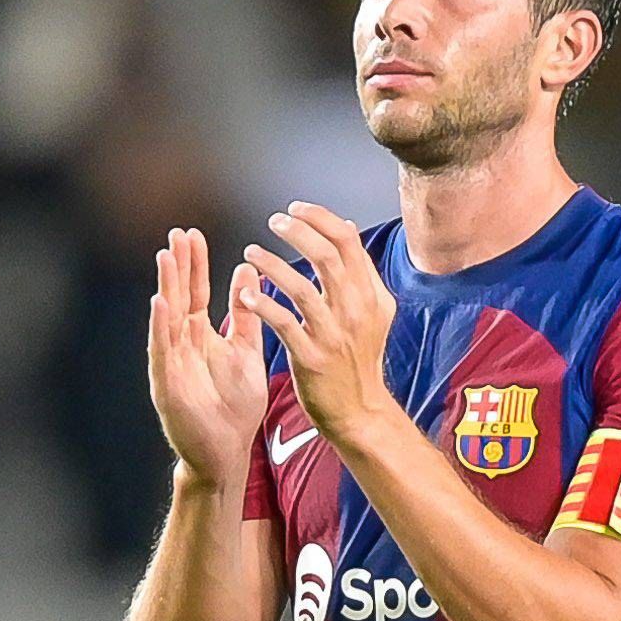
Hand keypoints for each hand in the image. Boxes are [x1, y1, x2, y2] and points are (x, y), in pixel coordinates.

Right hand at [144, 224, 264, 485]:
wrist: (226, 453)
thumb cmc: (235, 408)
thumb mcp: (246, 352)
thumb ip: (245, 316)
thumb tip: (248, 272)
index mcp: (201, 337)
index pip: (196, 292)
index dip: (195, 264)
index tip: (194, 235)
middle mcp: (182, 345)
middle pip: (178, 297)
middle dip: (178, 266)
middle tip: (177, 234)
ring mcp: (172, 364)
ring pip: (167, 319)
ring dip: (165, 287)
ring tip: (166, 257)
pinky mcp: (167, 385)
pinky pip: (162, 352)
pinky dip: (161, 328)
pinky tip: (160, 304)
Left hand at [241, 204, 396, 443]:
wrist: (358, 411)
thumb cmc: (357, 359)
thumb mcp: (373, 312)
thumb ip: (360, 271)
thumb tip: (348, 227)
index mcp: (371, 295)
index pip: (347, 242)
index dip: (320, 218)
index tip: (296, 209)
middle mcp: (355, 311)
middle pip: (327, 256)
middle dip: (296, 232)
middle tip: (273, 221)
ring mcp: (333, 335)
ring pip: (301, 287)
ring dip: (272, 264)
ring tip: (251, 252)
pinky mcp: (312, 358)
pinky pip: (283, 323)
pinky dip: (263, 305)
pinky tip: (247, 295)